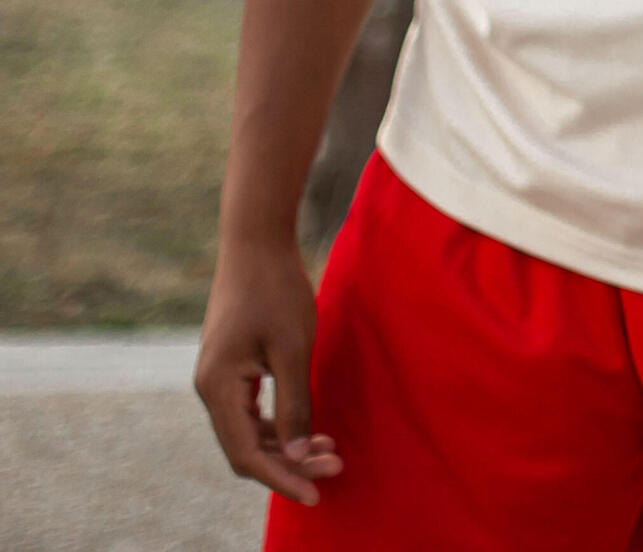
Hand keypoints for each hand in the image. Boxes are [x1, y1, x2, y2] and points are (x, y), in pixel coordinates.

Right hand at [196, 239, 344, 503]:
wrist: (256, 243)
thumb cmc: (277, 291)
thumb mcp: (293, 350)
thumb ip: (293, 404)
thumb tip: (294, 455)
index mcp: (217, 389)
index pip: (246, 453)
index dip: (281, 479)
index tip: (317, 494)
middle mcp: (210, 388)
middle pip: (247, 446)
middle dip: (290, 464)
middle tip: (337, 466)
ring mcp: (219, 377)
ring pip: (250, 430)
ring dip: (287, 445)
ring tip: (330, 450)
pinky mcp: (232, 366)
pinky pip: (251, 411)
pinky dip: (280, 424)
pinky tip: (311, 427)